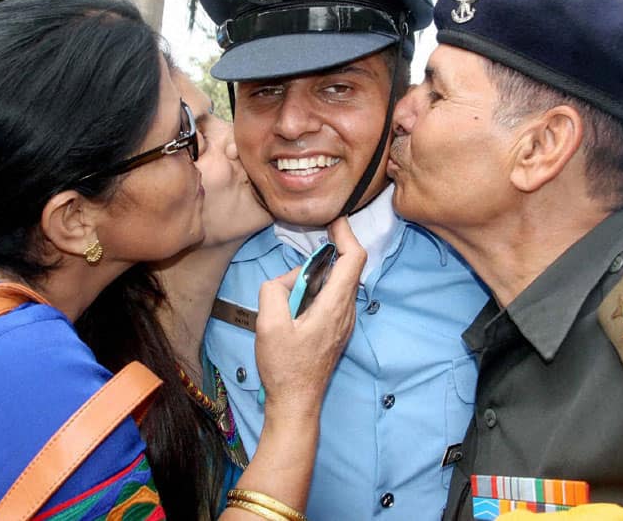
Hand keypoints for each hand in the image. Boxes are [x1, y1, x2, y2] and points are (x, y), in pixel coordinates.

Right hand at [254, 217, 365, 419]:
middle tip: (295, 269)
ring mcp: (344, 322)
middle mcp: (347, 311)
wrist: (296, 402)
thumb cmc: (284, 367)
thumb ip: (274, 290)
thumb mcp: (268, 324)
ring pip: (337, 283)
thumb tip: (285, 280)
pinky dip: (316, 290)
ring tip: (288, 295)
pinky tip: (295, 305)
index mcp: (335, 306)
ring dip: (315, 277)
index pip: (354, 258)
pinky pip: (331, 298)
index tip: (333, 220)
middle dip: (322, 257)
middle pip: (345, 268)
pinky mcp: (336, 329)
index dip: (346, 234)